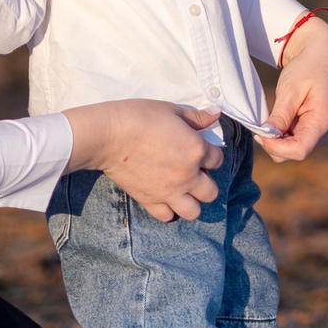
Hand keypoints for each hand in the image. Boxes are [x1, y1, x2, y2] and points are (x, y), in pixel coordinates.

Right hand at [63, 98, 225, 220]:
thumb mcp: (172, 111)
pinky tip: (164, 197)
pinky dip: (168, 210)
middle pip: (212, 192)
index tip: (202, 150)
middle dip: (207, 182)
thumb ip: (197, 117)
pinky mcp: (150, 201)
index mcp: (196, 150)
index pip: (218, 160)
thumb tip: (216, 114)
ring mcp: (169, 192)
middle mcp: (187, 175)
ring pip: (194, 211)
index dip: (212, 155)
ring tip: (183, 190)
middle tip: (194, 172)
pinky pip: (166, 216)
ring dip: (192, 201)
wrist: (109, 135)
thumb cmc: (140, 117)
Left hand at [260, 16, 327, 160]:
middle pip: (291, 154)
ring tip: (273, 114)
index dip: (275, 146)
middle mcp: (322, 134)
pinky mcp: (310, 132)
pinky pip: (290, 142)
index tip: (260, 132)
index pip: (299, 151)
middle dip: (272, 142)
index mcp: (322, 122)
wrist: (323, 57)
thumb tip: (265, 138)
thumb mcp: (291, 89)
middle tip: (261, 120)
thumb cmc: (308, 69)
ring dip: (275, 138)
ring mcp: (317, 135)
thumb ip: (280, 116)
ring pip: (289, 150)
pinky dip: (279, 134)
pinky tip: (278, 117)